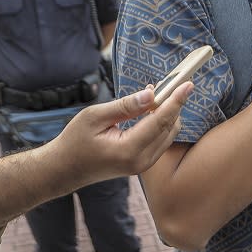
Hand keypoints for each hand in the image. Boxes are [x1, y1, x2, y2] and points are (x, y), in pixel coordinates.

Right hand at [50, 82, 191, 183]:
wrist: (64, 170)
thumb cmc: (74, 141)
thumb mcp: (94, 117)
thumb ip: (125, 106)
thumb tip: (151, 94)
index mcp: (128, 150)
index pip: (161, 121)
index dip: (176, 100)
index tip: (188, 84)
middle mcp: (141, 161)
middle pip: (170, 127)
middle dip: (173, 104)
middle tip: (171, 82)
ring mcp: (143, 165)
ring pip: (168, 134)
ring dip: (167, 113)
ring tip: (156, 93)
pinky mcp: (142, 164)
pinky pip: (160, 140)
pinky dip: (160, 122)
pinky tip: (150, 107)